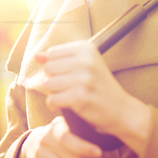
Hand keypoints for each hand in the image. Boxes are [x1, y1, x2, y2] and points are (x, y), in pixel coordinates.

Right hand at [17, 116, 101, 157]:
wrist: (33, 141)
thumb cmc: (59, 133)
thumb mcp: (66, 125)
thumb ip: (79, 128)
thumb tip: (102, 135)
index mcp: (55, 126)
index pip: (69, 138)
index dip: (85, 147)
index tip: (99, 153)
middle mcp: (45, 139)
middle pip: (72, 157)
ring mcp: (39, 153)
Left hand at [35, 41, 150, 153]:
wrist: (121, 109)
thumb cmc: (99, 86)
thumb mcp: (83, 66)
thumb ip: (58, 59)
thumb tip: (36, 56)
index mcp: (86, 48)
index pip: (52, 54)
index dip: (55, 67)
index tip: (69, 75)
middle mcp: (86, 60)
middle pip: (48, 68)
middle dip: (53, 80)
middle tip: (69, 88)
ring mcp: (83, 78)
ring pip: (48, 84)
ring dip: (54, 93)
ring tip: (68, 96)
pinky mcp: (80, 97)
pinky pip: (52, 99)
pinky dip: (56, 105)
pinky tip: (68, 105)